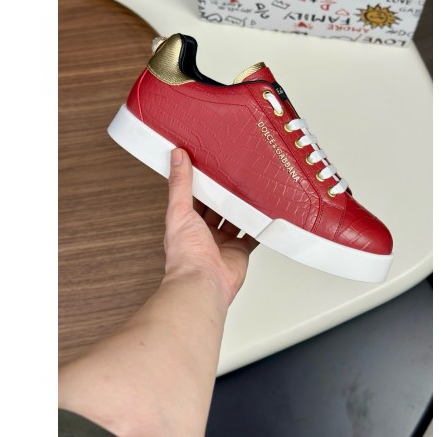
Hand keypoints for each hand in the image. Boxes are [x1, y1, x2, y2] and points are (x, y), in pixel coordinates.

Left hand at [164, 148, 258, 305]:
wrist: (204, 282)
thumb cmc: (186, 254)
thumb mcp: (179, 210)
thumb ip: (180, 184)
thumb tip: (176, 158)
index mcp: (187, 222)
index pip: (195, 197)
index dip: (201, 183)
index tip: (210, 166)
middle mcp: (204, 233)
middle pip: (217, 208)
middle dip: (224, 194)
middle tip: (234, 175)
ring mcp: (223, 242)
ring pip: (234, 219)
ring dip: (241, 208)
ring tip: (251, 189)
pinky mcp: (240, 250)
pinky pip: (252, 235)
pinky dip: (258, 226)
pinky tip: (264, 214)